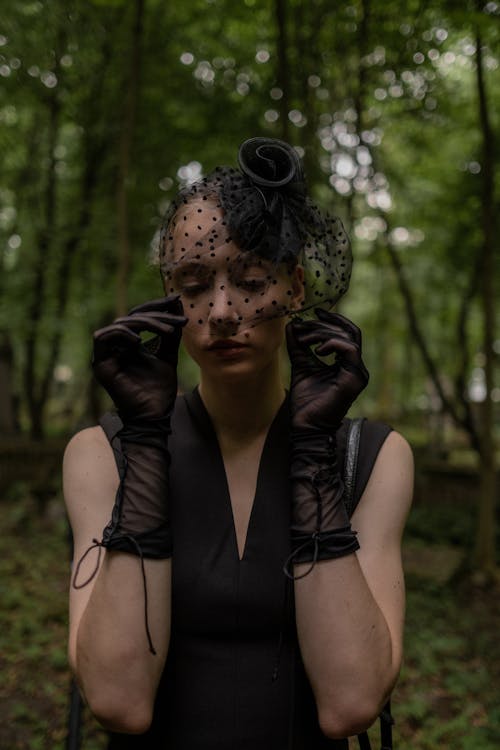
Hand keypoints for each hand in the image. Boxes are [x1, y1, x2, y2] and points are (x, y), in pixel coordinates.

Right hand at [92, 295, 186, 422]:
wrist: (154, 415)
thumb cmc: (160, 389)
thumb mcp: (168, 354)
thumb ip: (170, 332)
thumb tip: (177, 304)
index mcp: (129, 343)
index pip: (139, 316)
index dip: (157, 306)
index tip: (177, 300)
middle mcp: (116, 346)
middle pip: (131, 317)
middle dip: (155, 314)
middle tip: (177, 317)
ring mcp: (106, 354)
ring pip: (120, 324)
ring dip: (145, 323)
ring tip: (167, 332)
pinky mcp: (99, 364)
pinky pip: (103, 337)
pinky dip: (122, 334)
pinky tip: (139, 341)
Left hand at [286, 308, 368, 434]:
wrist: (305, 425)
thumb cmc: (305, 401)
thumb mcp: (301, 365)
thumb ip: (299, 346)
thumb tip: (292, 325)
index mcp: (347, 364)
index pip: (348, 333)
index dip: (333, 320)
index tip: (314, 312)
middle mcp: (357, 367)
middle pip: (348, 332)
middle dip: (323, 325)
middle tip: (302, 326)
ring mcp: (358, 373)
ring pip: (348, 338)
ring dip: (323, 333)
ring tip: (304, 339)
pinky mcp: (355, 379)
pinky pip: (349, 350)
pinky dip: (331, 344)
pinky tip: (315, 350)